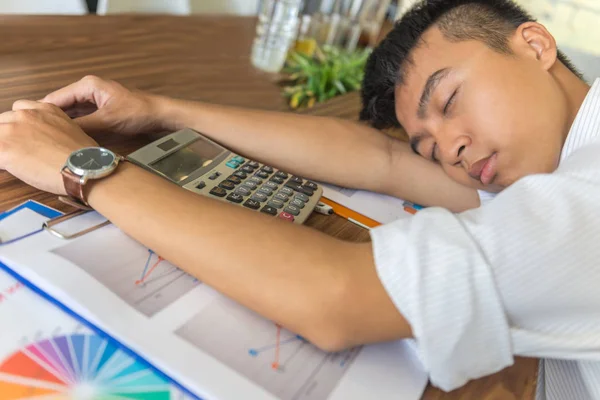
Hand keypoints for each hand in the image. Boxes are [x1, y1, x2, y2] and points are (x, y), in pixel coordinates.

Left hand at [0, 100, 97, 194]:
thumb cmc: (85, 157)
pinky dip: (2, 162)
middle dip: (10, 135)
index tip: (25, 136)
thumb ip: (55, 129)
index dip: (21, 124)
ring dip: (4, 147)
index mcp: (45, 110)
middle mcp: (27, 115)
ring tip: (17, 162)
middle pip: (3, 120)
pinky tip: (12, 169)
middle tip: (22, 151)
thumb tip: (51, 142)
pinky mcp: (3, 147)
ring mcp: (13, 130)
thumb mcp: (73, 132)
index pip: (20, 109)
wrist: (83, 169)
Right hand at [43, 75, 162, 135]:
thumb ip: (84, 126)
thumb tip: (62, 135)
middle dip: (51, 118)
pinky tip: (68, 136)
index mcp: (87, 85)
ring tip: (50, 137)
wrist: (160, 115)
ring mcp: (95, 99)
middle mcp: (88, 89)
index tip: (32, 127)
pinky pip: (81, 117)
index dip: (43, 113)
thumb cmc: (139, 112)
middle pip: (62, 105)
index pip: (56, 98)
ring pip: (71, 112)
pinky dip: (75, 125)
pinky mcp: (101, 109)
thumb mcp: (108, 121)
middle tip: (39, 135)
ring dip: (63, 123)